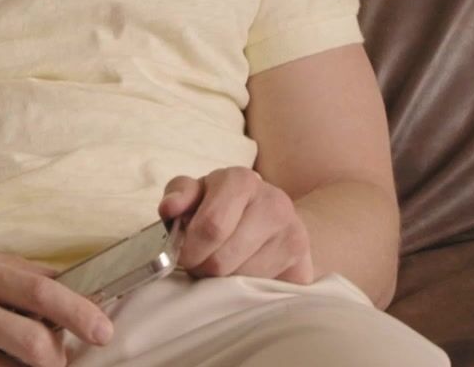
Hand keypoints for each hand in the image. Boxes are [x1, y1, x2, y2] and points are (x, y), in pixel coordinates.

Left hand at [159, 167, 314, 284]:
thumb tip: (169, 208)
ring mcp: (294, 234)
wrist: (275, 221)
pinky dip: (248, 291)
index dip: (190, 249)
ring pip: (241, 280)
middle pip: (222, 260)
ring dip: (224, 282)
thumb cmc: (225, 208)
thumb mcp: (198, 194)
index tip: (184, 257)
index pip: (211, 226)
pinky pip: (263, 293)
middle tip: (201, 265)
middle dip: (203, 269)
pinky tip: (246, 276)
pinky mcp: (304, 266)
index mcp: (241, 180)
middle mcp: (274, 202)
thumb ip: (180, 195)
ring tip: (225, 267)